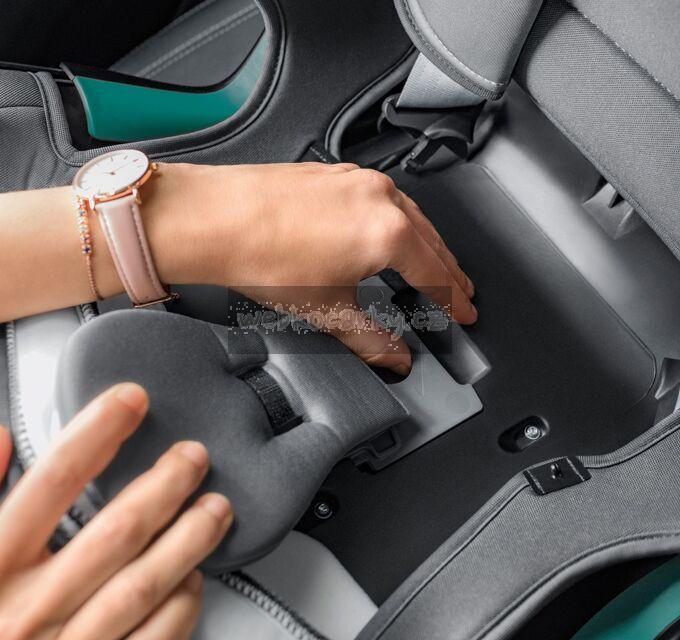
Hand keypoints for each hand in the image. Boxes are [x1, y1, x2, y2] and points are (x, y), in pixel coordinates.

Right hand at [0, 383, 231, 639]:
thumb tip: (3, 437)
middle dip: (164, 486)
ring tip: (218, 508)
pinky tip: (194, 579)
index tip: (131, 399)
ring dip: (188, 540)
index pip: (52, 482)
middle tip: (195, 455)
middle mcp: (27, 610)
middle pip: (115, 531)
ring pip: (142, 585)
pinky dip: (179, 608)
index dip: (96, 433)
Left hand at [147, 162, 476, 373]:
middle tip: (461, 289)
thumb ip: (370, 339)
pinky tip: (387, 230)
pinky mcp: (334, 174)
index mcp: (388, 231)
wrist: (212, 217)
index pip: (436, 272)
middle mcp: (379, 197)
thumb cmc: (261, 254)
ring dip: (426, 241)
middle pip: (431, 240)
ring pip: (409, 215)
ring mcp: (356, 180)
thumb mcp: (326, 309)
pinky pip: (382, 198)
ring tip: (432, 261)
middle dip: (449, 268)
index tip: (465, 310)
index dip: (454, 298)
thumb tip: (394, 356)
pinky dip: (396, 220)